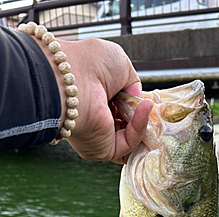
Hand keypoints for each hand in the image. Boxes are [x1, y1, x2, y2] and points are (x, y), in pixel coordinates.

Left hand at [37, 37, 152, 162]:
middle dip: (141, 117)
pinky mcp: (103, 150)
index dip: (135, 106)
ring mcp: (99, 137)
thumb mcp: (121, 66)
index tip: (145, 99)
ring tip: (146, 104)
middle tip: (148, 104)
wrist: (70, 77)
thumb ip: (134, 85)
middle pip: (127, 127)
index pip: (121, 111)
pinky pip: (129, 142)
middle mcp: (95, 120)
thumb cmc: (87, 64)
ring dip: (143, 121)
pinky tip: (143, 109)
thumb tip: (138, 103)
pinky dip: (140, 127)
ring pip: (131, 137)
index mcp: (96, 101)